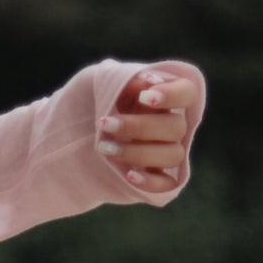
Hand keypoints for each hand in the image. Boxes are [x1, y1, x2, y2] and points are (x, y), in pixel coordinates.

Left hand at [95, 66, 197, 189]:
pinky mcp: (157, 180)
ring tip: (105, 149)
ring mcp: (165, 154)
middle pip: (176, 127)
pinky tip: (128, 175)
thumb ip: (122, 76)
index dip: (173, 94)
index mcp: (164, 98)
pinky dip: (150, 182)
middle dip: (139, 126)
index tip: (144, 97)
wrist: (75, 134)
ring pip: (172, 155)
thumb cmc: (92, 102)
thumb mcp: (99, 81)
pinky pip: (167, 186)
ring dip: (138, 153)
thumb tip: (146, 81)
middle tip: (104, 123)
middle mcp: (170, 126)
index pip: (188, 92)